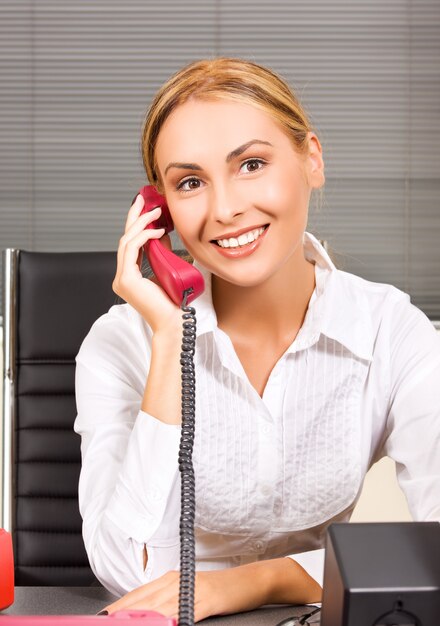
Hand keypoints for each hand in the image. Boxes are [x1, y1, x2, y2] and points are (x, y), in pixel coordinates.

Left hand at [101, 565, 272, 622]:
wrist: (248, 582)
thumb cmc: (218, 591)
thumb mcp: (188, 595)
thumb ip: (167, 605)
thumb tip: (147, 618)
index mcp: (168, 580)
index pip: (136, 596)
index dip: (117, 609)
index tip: (102, 618)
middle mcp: (175, 581)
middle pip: (142, 601)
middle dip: (122, 615)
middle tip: (105, 622)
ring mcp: (190, 589)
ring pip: (157, 608)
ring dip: (141, 619)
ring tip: (124, 625)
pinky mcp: (205, 599)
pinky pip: (183, 612)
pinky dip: (170, 620)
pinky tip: (162, 624)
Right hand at [112, 193, 181, 333]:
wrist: (174, 322)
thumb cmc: (174, 301)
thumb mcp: (166, 269)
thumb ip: (161, 252)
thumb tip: (162, 231)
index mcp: (129, 276)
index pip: (130, 244)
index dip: (136, 223)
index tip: (144, 206)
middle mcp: (122, 277)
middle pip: (125, 239)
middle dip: (134, 216)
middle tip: (143, 198)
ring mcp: (122, 280)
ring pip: (126, 241)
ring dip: (142, 223)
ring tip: (157, 212)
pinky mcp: (126, 280)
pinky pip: (131, 250)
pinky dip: (144, 237)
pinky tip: (158, 230)